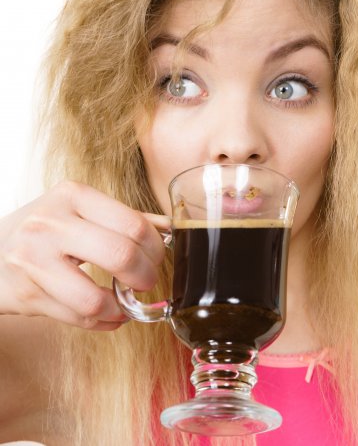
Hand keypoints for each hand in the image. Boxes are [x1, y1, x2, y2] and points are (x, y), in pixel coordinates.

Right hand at [0, 181, 165, 329]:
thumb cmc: (43, 231)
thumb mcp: (79, 212)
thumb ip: (124, 218)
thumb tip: (170, 227)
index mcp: (72, 196)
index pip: (134, 224)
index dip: (156, 248)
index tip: (156, 258)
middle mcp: (49, 224)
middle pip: (121, 255)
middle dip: (145, 276)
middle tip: (145, 281)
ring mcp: (33, 260)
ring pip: (95, 298)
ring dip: (121, 308)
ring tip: (125, 304)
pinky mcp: (25, 295)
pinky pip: (78, 318)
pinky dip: (104, 322)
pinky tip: (109, 315)